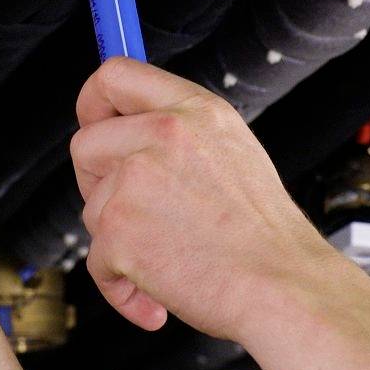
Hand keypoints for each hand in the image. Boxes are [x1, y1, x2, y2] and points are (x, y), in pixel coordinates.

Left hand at [68, 58, 348, 338]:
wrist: (282, 286)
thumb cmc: (266, 237)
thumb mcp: (234, 152)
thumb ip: (180, 134)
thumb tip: (130, 136)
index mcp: (195, 110)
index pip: (116, 75)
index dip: (94, 103)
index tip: (95, 124)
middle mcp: (163, 134)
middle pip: (87, 144)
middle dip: (99, 184)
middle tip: (133, 213)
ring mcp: (135, 180)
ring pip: (92, 207)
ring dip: (120, 241)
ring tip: (169, 260)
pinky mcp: (117, 229)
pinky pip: (96, 260)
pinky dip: (121, 285)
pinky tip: (158, 294)